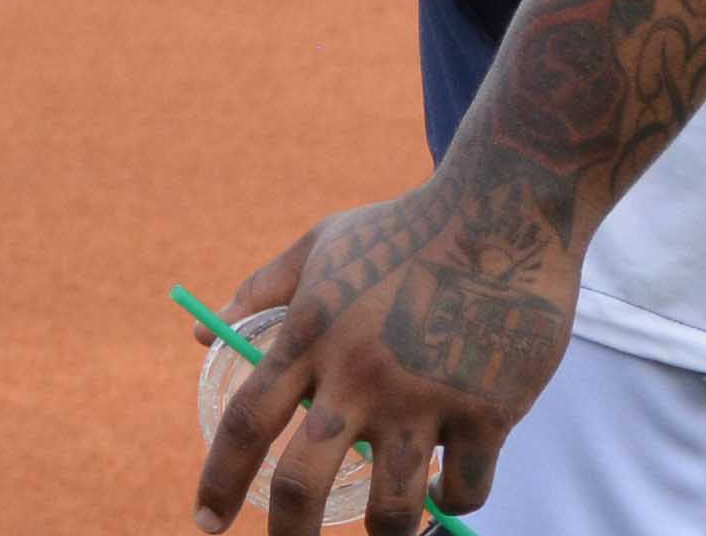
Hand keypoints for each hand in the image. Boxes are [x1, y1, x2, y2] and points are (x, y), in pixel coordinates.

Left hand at [192, 183, 574, 535]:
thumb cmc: (408, 225)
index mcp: (313, 334)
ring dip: (385, 535)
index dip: (219, 482)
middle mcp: (360, 374)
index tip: (204, 523)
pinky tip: (448, 487)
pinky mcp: (487, 409)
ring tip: (385, 533)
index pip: (247, 424)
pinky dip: (455, 498)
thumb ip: (259, 290)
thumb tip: (198, 332)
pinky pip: (466, 486)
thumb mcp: (323, 243)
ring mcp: (425, 397)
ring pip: (391, 509)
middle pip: (302, 484)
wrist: (507, 203)